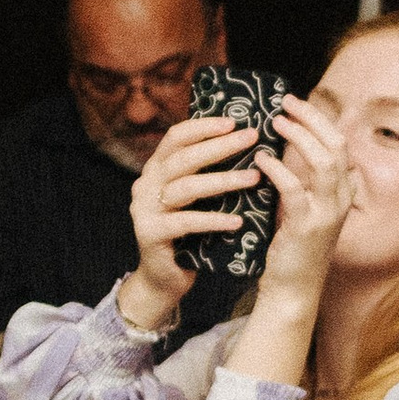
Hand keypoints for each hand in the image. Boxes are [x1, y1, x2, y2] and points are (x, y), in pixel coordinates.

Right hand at [119, 116, 264, 332]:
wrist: (164, 279)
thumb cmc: (188, 234)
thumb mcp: (196, 198)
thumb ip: (207, 173)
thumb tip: (247, 143)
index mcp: (156, 169)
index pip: (176, 137)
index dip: (203, 127)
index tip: (234, 121)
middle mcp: (145, 185)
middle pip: (183, 158)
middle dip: (219, 146)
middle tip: (251, 139)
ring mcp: (145, 210)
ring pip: (185, 188)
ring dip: (223, 181)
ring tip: (253, 178)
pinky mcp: (150, 234)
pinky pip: (185, 223)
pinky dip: (213, 220)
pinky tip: (237, 221)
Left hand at [253, 93, 357, 309]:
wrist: (292, 290)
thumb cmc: (291, 248)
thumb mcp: (301, 209)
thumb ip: (299, 182)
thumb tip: (279, 150)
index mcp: (342, 192)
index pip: (339, 144)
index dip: (320, 120)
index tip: (295, 103)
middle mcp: (342, 199)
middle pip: (337, 145)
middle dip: (313, 119)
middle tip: (287, 102)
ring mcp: (327, 214)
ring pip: (324, 162)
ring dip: (300, 137)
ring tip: (276, 122)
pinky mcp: (307, 228)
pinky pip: (296, 189)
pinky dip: (279, 170)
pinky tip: (262, 160)